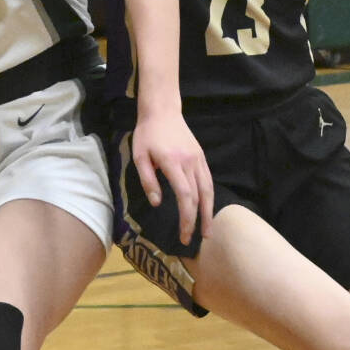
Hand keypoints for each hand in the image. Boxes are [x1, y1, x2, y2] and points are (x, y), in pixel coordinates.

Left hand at [131, 110, 214, 245]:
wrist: (163, 110)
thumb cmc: (147, 134)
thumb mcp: (139, 156)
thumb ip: (148, 180)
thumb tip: (158, 203)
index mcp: (172, 162)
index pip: (185, 196)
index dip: (187, 217)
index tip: (184, 234)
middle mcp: (189, 162)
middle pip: (199, 196)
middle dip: (198, 220)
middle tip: (196, 239)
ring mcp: (198, 159)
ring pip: (208, 189)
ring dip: (209, 211)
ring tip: (208, 230)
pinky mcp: (201, 156)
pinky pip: (208, 179)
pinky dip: (209, 196)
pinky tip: (207, 208)